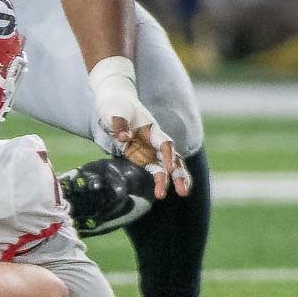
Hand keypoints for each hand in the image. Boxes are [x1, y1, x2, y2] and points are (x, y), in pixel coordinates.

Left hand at [88, 56, 191, 199]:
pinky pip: (155, 168)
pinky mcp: (141, 154)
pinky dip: (160, 178)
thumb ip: (120, 124)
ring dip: (175, 179)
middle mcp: (154, 140)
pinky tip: (161, 191)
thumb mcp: (114, 112)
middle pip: (173, 157)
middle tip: (183, 192)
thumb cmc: (115, 106)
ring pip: (168, 165)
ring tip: (183, 194)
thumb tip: (125, 138)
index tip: (169, 169)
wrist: (115, 102)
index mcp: (151, 129)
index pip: (164, 144)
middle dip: (179, 174)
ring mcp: (149, 147)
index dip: (168, 156)